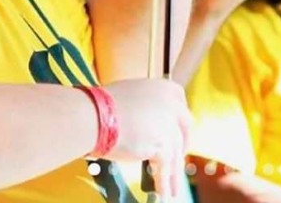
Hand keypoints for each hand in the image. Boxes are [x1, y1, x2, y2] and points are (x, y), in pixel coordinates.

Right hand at [99, 79, 191, 198]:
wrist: (96, 115)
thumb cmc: (104, 105)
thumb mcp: (131, 96)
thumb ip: (145, 107)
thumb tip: (145, 122)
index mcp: (165, 88)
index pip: (181, 108)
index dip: (179, 124)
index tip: (178, 134)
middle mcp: (172, 105)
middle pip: (184, 131)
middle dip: (182, 147)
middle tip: (178, 159)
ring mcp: (169, 126)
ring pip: (176, 153)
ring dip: (174, 174)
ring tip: (172, 187)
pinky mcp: (162, 146)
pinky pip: (165, 169)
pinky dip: (163, 182)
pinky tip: (164, 192)